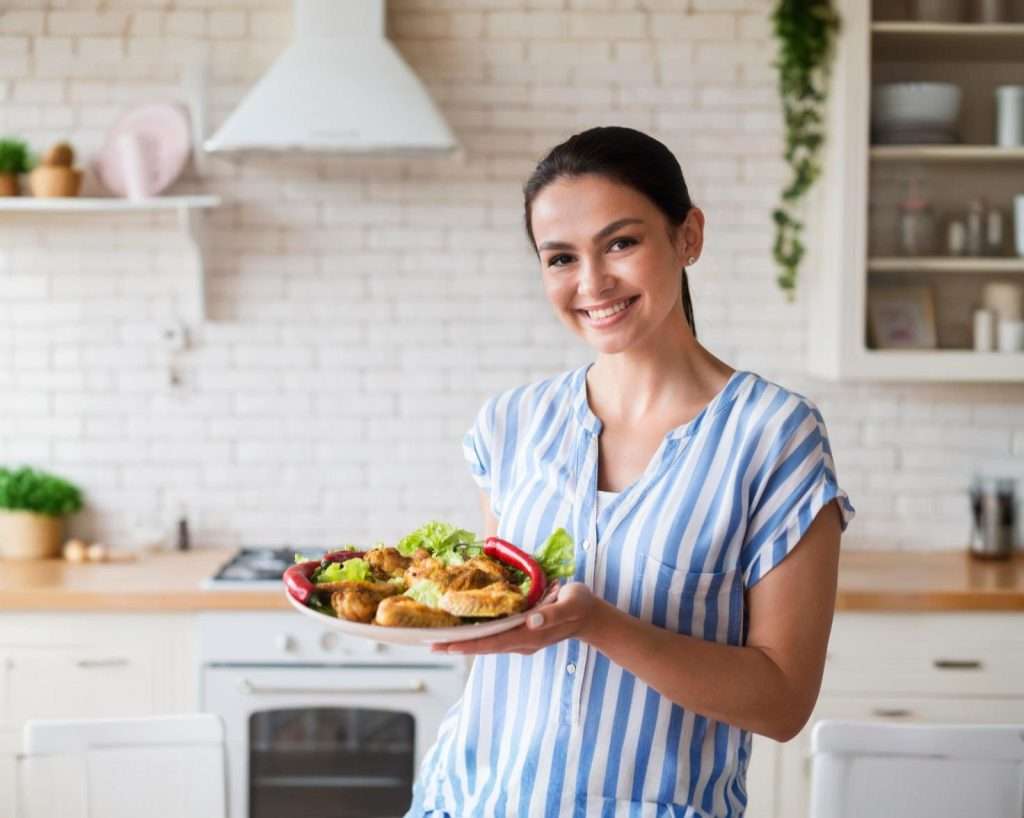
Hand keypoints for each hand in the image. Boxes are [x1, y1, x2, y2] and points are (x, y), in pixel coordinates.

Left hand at [431, 582, 598, 655]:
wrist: (592, 617)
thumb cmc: (581, 606)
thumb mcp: (572, 603)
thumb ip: (553, 613)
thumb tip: (530, 620)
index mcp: (531, 635)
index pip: (494, 642)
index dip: (470, 644)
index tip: (447, 645)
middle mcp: (523, 642)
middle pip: (484, 647)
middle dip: (458, 646)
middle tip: (430, 644)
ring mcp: (522, 640)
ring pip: (487, 644)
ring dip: (464, 643)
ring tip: (439, 641)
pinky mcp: (522, 635)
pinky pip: (494, 638)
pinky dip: (476, 637)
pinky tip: (463, 632)